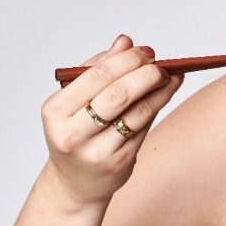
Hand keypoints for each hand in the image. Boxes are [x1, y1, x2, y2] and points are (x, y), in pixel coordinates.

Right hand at [40, 35, 183, 203]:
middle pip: (117, 94)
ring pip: (136, 111)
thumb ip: (96, 70)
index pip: (95, 76)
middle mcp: (71, 134)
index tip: (144, 51)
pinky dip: (158, 106)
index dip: (125, 60)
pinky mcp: (118, 163)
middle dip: (145, 74)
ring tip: (170, 76)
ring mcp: (95, 151)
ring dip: (159, 89)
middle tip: (159, 64)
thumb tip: (125, 42)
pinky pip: (143, 127)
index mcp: (55, 111)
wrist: (74, 183)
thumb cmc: (75, 133)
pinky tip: (165, 93)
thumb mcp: (74, 102)